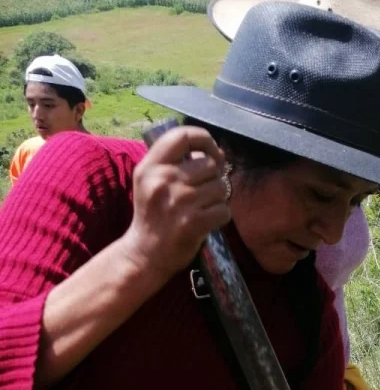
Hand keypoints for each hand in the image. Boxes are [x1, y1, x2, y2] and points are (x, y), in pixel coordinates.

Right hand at [125, 126, 230, 280]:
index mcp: (150, 166)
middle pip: (210, 164)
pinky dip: (220, 216)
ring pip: (221, 188)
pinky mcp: (193, 222)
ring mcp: (179, 201)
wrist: (145, 253)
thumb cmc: (153, 215)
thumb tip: (218, 153)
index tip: (212, 153)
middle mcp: (163, 179)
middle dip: (214, 178)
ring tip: (202, 208)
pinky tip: (206, 221)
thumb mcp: (152, 181)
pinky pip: (224, 210)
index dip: (205, 140)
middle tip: (203, 193)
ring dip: (218, 199)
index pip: (183, 135)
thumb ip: (177, 163)